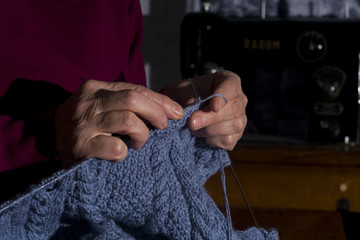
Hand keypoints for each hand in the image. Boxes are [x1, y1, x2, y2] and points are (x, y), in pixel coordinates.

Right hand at [55, 80, 183, 166]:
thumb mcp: (101, 104)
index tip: (176, 112)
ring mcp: (84, 124)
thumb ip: (126, 101)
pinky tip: (121, 154)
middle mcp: (89, 102)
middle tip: (163, 126)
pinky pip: (116, 148)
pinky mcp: (81, 147)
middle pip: (133, 100)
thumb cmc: (85, 121)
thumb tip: (165, 108)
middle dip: (156, 113)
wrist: (47, 137)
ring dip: (143, 134)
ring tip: (140, 142)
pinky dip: (125, 153)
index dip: (159, 100)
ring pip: (129, 122)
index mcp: (96, 88)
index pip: (135, 89)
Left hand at [161, 70, 246, 149]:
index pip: (230, 86)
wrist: (185, 107)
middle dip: (211, 118)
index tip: (213, 106)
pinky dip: (213, 140)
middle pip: (233, 109)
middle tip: (192, 122)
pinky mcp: (235, 135)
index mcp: (228, 81)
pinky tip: (203, 136)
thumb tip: (188, 114)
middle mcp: (239, 98)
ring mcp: (240, 117)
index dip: (223, 96)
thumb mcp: (182, 90)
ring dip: (210, 130)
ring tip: (194, 128)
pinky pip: (229, 140)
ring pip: (234, 125)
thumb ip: (187, 98)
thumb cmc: (186, 95)